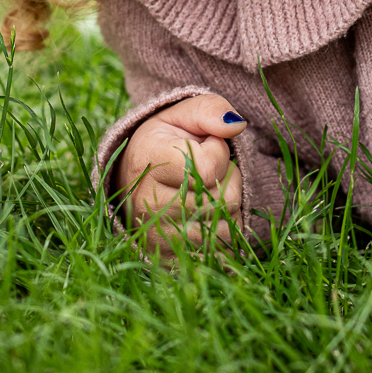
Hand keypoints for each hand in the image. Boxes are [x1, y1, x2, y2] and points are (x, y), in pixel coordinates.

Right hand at [114, 94, 246, 257]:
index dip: (219, 152)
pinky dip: (225, 234)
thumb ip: (210, 110)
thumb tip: (236, 124)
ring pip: (228, 227)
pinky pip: (223, 253)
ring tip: (206, 192)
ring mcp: (160, 238)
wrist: (135, 182)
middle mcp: (150, 205)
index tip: (205, 146)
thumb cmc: (164, 143)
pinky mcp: (173, 262)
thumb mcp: (181, 115)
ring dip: (229, 207)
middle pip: (225, 199)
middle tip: (207, 172)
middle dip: (229, 180)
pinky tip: (207, 218)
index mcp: (148, 162)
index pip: (209, 167)